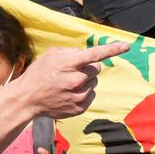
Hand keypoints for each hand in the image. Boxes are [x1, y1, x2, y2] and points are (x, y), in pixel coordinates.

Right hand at [11, 40, 131, 118]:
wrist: (28, 99)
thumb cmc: (39, 74)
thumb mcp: (51, 55)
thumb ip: (70, 52)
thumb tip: (85, 54)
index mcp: (69, 64)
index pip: (95, 54)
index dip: (112, 49)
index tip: (127, 45)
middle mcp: (76, 80)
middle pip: (97, 69)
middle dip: (88, 68)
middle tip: (72, 71)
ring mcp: (79, 95)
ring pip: (94, 82)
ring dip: (85, 81)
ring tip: (67, 84)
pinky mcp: (80, 107)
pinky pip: (91, 95)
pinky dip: (84, 93)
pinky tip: (69, 93)